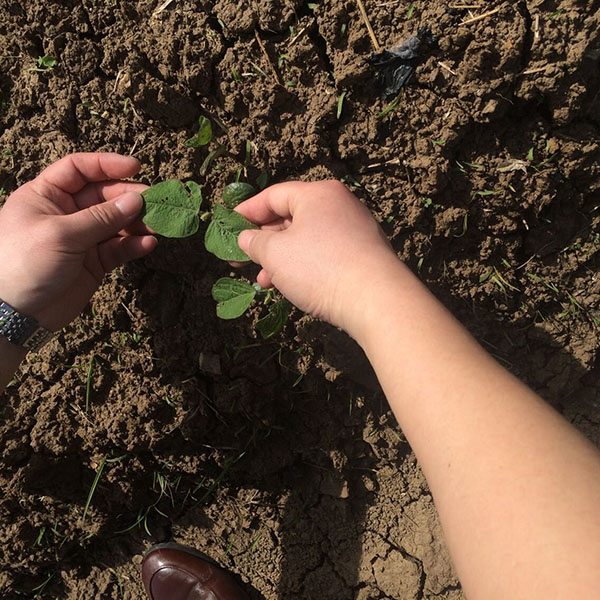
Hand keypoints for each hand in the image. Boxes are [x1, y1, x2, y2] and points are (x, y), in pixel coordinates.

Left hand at [0, 153, 156, 330]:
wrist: (15, 314)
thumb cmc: (24, 263)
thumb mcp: (62, 234)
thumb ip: (102, 218)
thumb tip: (136, 200)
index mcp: (46, 195)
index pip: (79, 169)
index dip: (107, 165)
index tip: (136, 168)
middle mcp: (66, 213)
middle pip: (104, 196)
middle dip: (130, 198)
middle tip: (155, 203)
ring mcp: (82, 238)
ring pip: (117, 223)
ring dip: (138, 223)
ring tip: (157, 226)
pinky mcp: (94, 262)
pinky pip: (119, 249)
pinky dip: (134, 246)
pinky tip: (148, 245)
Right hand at [236, 180, 402, 338]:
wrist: (376, 300)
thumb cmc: (320, 268)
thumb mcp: (276, 254)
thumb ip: (255, 242)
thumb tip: (246, 238)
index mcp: (318, 194)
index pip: (274, 195)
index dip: (248, 211)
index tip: (229, 225)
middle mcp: (339, 206)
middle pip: (292, 217)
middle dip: (264, 241)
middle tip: (243, 258)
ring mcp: (355, 230)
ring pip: (307, 240)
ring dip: (281, 259)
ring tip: (263, 280)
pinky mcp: (363, 255)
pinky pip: (324, 254)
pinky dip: (303, 266)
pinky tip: (290, 286)